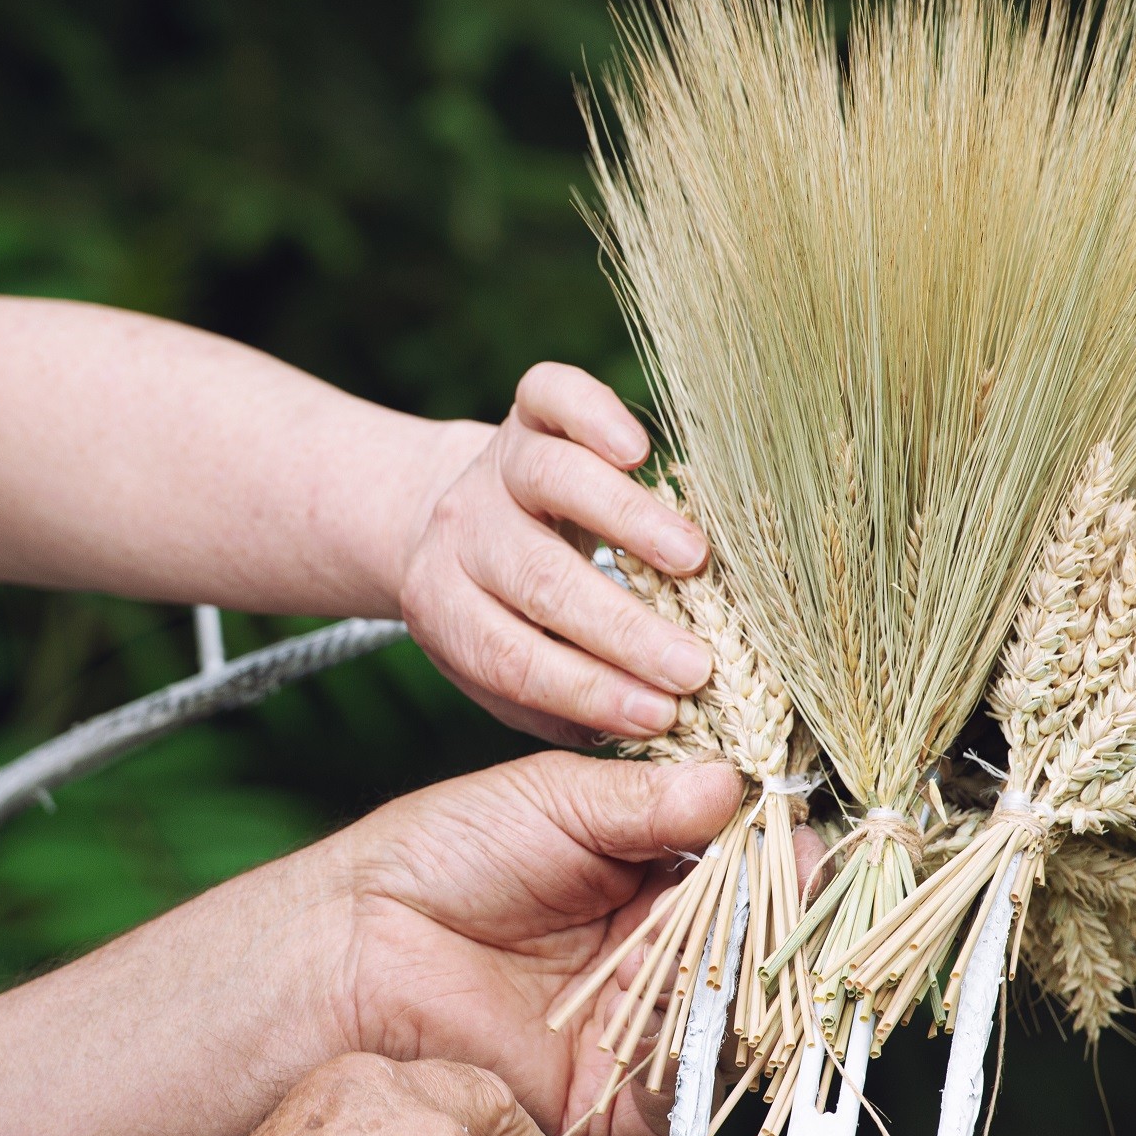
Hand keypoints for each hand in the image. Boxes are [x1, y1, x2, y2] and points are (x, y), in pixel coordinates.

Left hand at [323, 752, 752, 1135]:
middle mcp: (653, 951)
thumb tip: (738, 783)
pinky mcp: (612, 1094)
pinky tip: (707, 1014)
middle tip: (793, 887)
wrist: (356, 945)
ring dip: (748, 982)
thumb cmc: (442, 854)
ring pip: (731, 1016)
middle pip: (752, 944)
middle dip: (780, 919)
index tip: (799, 834)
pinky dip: (706, 1058)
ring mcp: (636, 1022)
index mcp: (646, 874)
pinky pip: (683, 1091)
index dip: (776, 854)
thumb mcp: (553, 800)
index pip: (741, 868)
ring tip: (745, 945)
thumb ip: (647, 801)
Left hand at [398, 363, 715, 743]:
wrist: (440, 518)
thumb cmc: (499, 616)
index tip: (659, 717)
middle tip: (695, 667)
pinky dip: (594, 415)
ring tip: (694, 561)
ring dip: (627, 523)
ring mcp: (496, 466)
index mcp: (448, 609)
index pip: (511, 658)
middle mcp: (465, 533)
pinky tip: (642, 450)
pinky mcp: (527, 413)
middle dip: (620, 629)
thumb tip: (654, 738)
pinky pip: (553, 397)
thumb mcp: (502, 673)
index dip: (586, 689)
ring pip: (553, 481)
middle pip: (538, 580)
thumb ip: (561, 708)